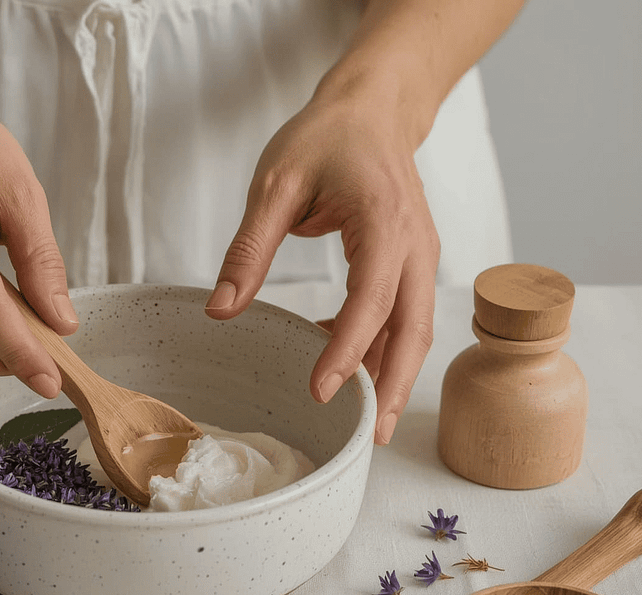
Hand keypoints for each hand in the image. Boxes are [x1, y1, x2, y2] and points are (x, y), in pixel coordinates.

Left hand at [205, 78, 439, 444]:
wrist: (373, 110)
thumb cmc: (325, 139)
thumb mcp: (274, 185)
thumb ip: (249, 250)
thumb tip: (220, 311)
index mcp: (384, 221)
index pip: (370, 299)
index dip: (348, 350)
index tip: (321, 391)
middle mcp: (415, 244)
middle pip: (414, 327)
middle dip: (393, 385)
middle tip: (370, 436)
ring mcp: (421, 254)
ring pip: (415, 327)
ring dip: (394, 374)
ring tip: (366, 420)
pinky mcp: (412, 261)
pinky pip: (404, 313)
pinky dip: (381, 346)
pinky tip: (342, 361)